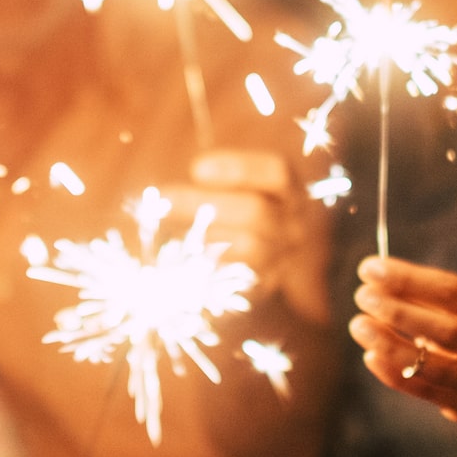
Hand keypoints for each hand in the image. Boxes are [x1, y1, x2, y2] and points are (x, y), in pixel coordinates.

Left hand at [165, 150, 329, 323]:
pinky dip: (208, 268)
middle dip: (204, 202)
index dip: (238, 168)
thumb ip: (214, 187)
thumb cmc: (247, 216)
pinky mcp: (265, 287)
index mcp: (291, 192)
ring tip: (172, 229)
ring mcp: (285, 259)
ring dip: (205, 236)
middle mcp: (295, 225)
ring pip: (251, 248)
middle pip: (256, 211)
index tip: (196, 169)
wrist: (284, 265)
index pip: (276, 173)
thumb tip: (162, 196)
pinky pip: (238, 281)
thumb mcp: (243, 193)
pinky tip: (180, 260)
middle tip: (164, 196)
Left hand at [348, 257, 456, 423]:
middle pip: (448, 331)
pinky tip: (370, 355)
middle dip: (400, 312)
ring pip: (437, 368)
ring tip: (360, 326)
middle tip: (363, 296)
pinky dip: (396, 374)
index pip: (454, 291)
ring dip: (392, 346)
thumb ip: (432, 295)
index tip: (371, 268)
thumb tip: (378, 277)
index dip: (409, 279)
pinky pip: (428, 392)